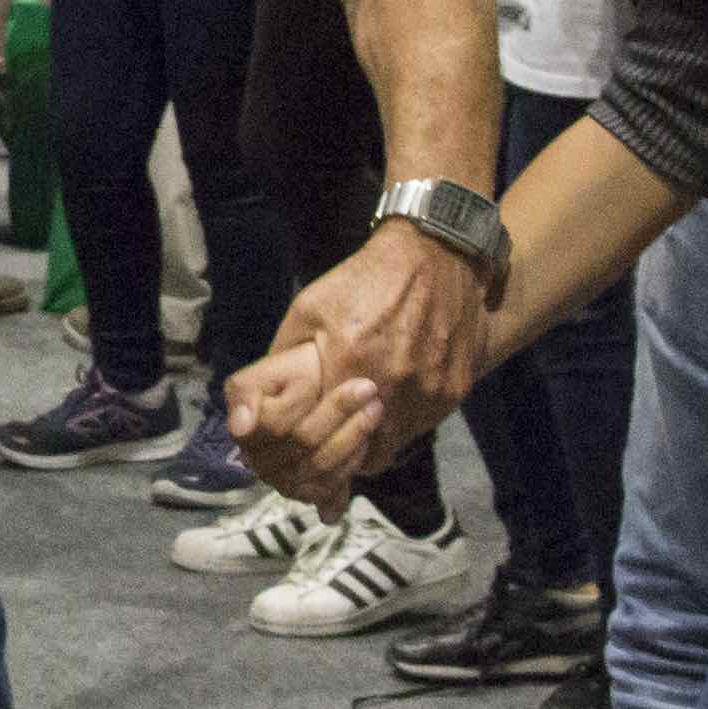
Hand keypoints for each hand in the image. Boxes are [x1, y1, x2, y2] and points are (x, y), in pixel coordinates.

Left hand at [231, 226, 489, 499]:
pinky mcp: (453, 393)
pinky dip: (402, 424)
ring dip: (372, 441)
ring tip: (360, 421)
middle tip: (331, 440)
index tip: (303, 444)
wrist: (437, 257)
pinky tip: (392, 401)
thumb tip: (254, 408)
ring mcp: (428, 392)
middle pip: (358, 451)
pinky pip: (420, 427)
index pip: (320, 436)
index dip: (309, 447)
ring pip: (392, 446)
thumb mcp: (309, 308)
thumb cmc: (365, 280)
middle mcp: (392, 385)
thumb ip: (282, 360)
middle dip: (339, 451)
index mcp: (349, 362)